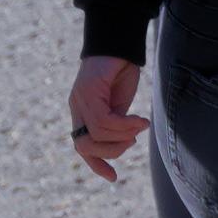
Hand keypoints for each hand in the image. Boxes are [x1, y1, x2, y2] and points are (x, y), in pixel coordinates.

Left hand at [68, 54, 145, 180]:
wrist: (120, 40)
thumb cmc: (122, 68)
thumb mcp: (120, 103)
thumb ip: (117, 121)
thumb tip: (123, 140)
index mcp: (83, 113)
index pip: (82, 147)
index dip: (96, 164)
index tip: (112, 177)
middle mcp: (77, 108)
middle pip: (84, 148)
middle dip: (111, 152)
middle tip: (132, 140)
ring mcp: (80, 100)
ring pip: (97, 135)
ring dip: (123, 136)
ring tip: (140, 125)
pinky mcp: (87, 91)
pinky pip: (104, 121)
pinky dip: (125, 125)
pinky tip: (139, 120)